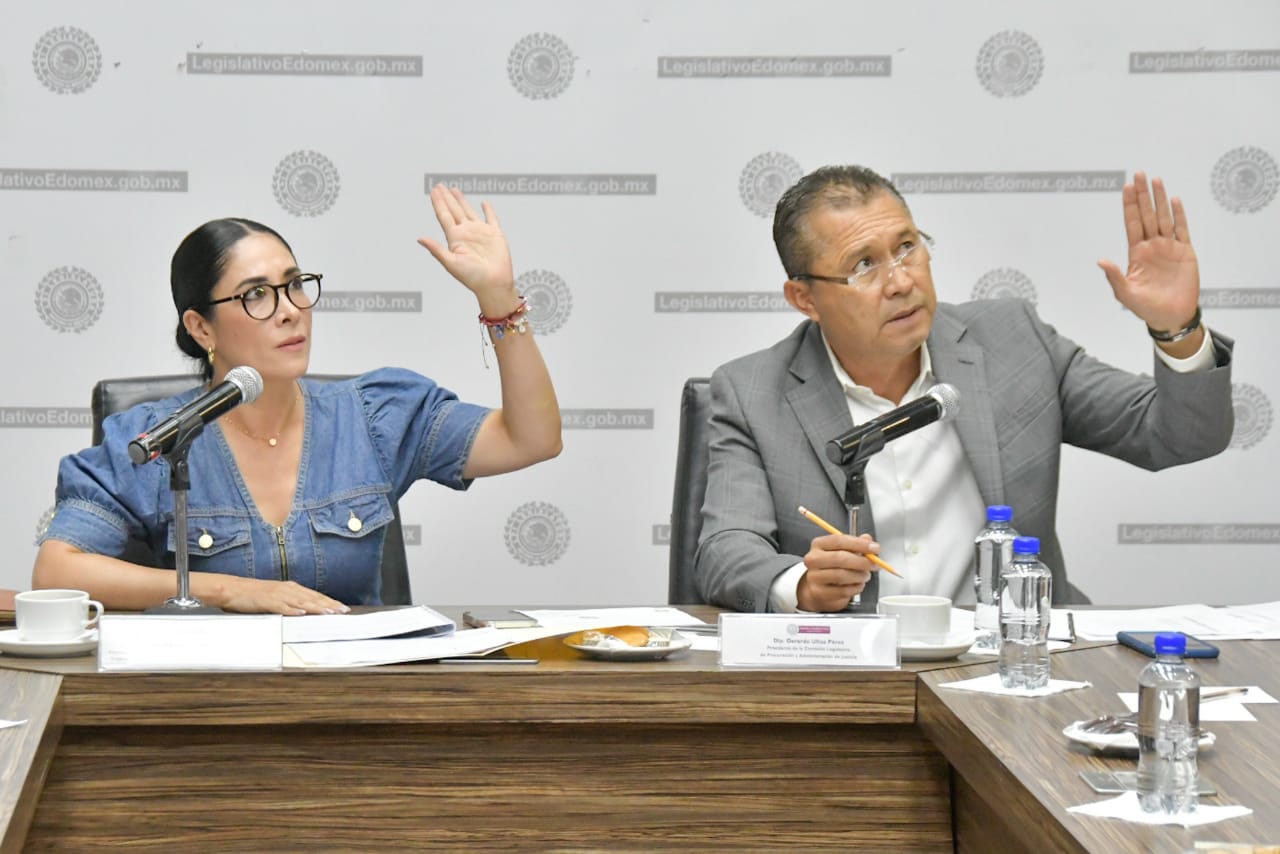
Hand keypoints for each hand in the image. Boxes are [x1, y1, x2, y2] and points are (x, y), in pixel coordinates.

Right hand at [215, 577, 349, 615]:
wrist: (232, 589)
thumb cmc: (254, 595)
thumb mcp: (276, 597)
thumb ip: (291, 602)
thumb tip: (306, 612)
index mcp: (290, 588)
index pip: (314, 595)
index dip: (329, 601)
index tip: (343, 608)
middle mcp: (287, 589)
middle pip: (312, 598)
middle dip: (329, 604)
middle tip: (343, 611)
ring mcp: (276, 595)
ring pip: (300, 602)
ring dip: (315, 607)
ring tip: (329, 613)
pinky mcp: (266, 601)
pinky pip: (281, 606)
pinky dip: (291, 610)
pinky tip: (301, 614)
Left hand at [418, 184, 516, 307]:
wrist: (494, 284)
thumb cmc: (472, 277)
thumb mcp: (451, 263)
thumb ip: (436, 249)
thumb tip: (420, 238)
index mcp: (455, 238)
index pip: (444, 216)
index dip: (439, 203)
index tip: (434, 191)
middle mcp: (466, 233)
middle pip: (454, 210)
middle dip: (447, 198)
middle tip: (439, 186)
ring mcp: (480, 232)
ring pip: (469, 211)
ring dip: (461, 201)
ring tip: (454, 189)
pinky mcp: (495, 234)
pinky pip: (491, 218)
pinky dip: (488, 210)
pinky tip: (484, 203)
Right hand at [796, 533, 878, 611]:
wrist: (818, 588)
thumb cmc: (832, 567)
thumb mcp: (843, 552)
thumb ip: (856, 544)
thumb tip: (867, 539)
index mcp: (819, 544)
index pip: (839, 541)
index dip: (859, 544)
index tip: (875, 548)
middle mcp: (813, 559)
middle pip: (840, 558)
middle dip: (862, 561)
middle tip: (874, 565)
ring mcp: (814, 577)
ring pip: (841, 575)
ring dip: (859, 576)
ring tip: (865, 576)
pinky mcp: (819, 593)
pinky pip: (842, 590)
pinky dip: (855, 588)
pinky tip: (858, 585)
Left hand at [1097, 171, 1199, 334]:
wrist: (1171, 316)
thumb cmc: (1146, 308)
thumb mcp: (1125, 293)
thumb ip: (1114, 276)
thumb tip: (1100, 260)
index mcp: (1136, 253)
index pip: (1132, 223)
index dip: (1129, 205)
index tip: (1126, 187)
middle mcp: (1152, 246)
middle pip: (1147, 214)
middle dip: (1143, 195)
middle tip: (1139, 174)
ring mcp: (1169, 247)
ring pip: (1164, 217)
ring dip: (1160, 199)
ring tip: (1156, 180)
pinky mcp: (1185, 252)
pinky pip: (1182, 229)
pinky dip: (1179, 215)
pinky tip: (1174, 200)